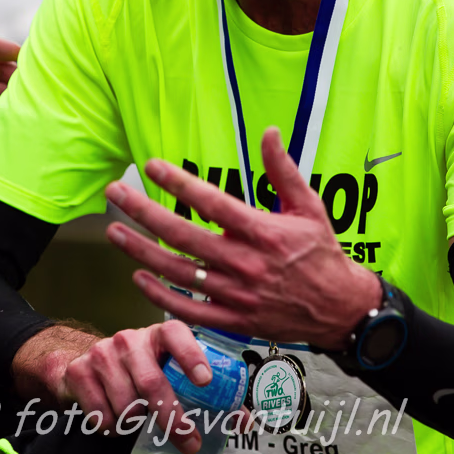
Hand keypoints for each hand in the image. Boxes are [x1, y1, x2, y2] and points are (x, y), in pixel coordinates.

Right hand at [11, 321, 213, 453]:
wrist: (86, 363)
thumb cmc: (143, 369)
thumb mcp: (171, 371)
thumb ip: (208, 394)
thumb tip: (243, 423)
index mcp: (160, 334)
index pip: (176, 334)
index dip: (191, 355)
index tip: (205, 381)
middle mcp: (130, 339)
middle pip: (152, 382)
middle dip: (172, 417)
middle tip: (190, 442)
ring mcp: (102, 353)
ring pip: (127, 404)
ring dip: (137, 423)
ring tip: (139, 418)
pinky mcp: (79, 372)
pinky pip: (100, 415)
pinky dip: (112, 427)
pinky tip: (114, 418)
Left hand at [106, 127, 381, 350]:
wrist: (340, 309)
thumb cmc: (322, 252)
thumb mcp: (309, 206)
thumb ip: (284, 170)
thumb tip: (269, 132)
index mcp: (263, 231)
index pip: (211, 202)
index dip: (178, 183)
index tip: (152, 166)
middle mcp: (245, 263)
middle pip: (182, 235)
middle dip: (143, 212)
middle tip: (115, 193)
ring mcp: (235, 294)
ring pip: (177, 272)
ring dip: (140, 251)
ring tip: (113, 232)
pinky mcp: (233, 321)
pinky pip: (188, 310)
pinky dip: (160, 295)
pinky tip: (138, 277)